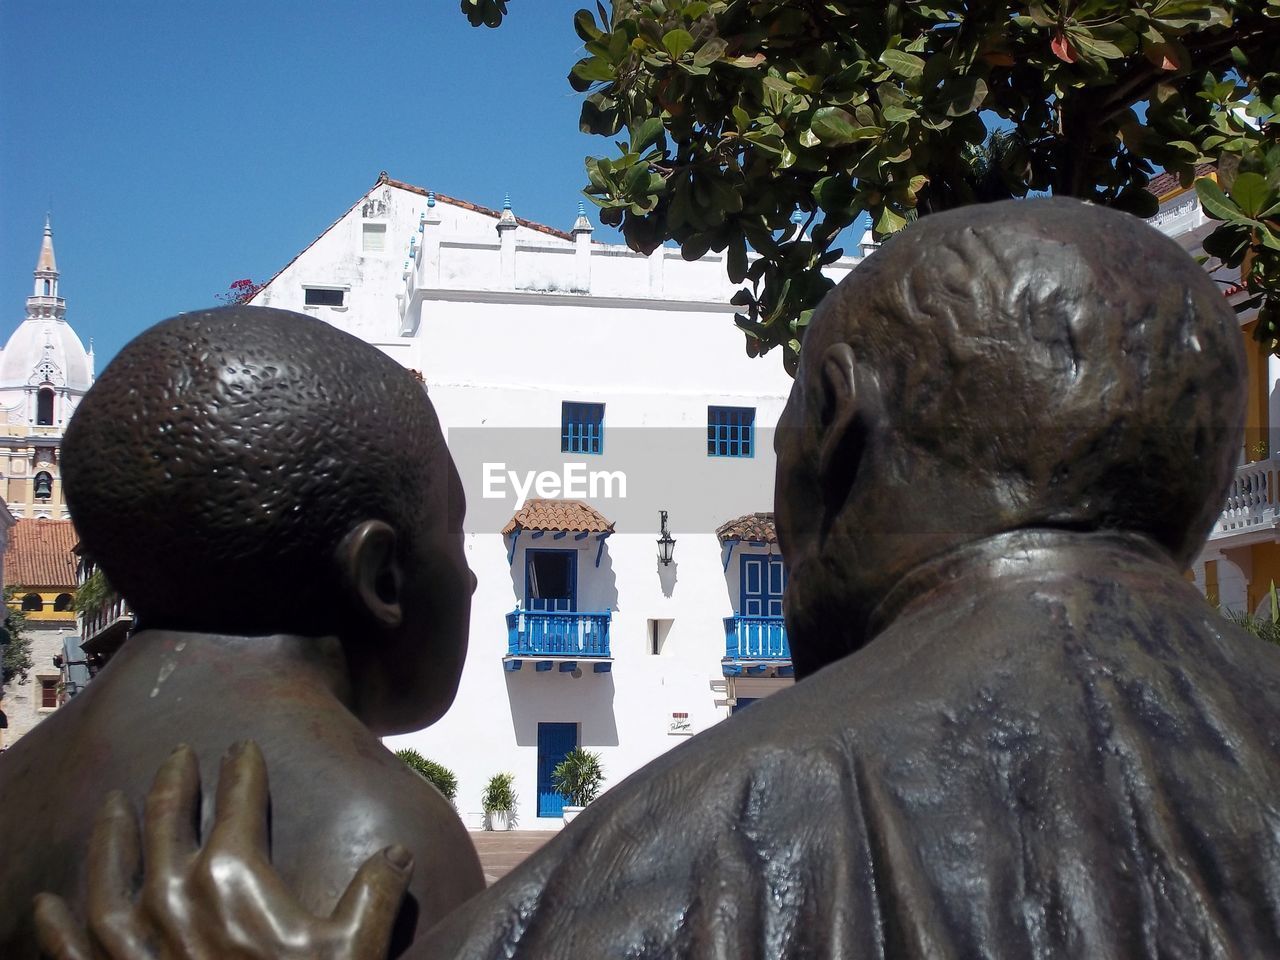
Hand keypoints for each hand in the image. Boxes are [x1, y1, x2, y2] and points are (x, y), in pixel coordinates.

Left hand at [35, 741, 410, 959]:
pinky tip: (47, 901)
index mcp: (232, 877)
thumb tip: (398, 852)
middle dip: (172, 783)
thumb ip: (376, 892)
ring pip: (109, 874)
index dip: (242, 769)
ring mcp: (135, 944)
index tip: (242, 748)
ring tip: (112, 802)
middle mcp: (173, 898)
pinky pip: (71, 948)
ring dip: (109, 834)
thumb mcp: (355, 948)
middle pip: (165, 822)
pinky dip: (55, 924)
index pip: (238, 802)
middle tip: (178, 755)